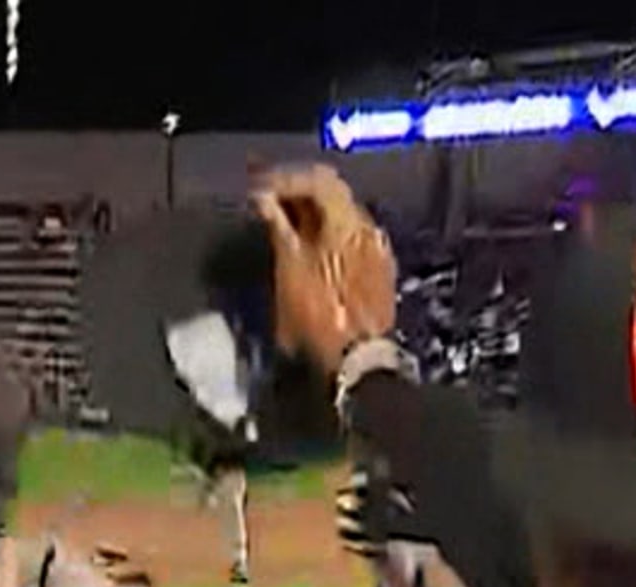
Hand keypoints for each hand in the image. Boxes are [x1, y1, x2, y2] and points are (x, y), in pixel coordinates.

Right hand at [253, 166, 397, 367]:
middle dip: (297, 195)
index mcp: (348, 222)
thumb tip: (265, 200)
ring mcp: (377, 250)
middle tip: (266, 205)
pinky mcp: (377, 271)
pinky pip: (349, 239)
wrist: (359, 359)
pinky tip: (306, 251)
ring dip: (311, 217)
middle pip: (333, 195)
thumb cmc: (320, 315)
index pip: (318, 179)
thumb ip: (278, 228)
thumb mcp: (289, 270)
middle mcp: (368, 228)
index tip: (258, 190)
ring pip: (341, 217)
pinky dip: (325, 236)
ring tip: (281, 228)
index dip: (285, 179)